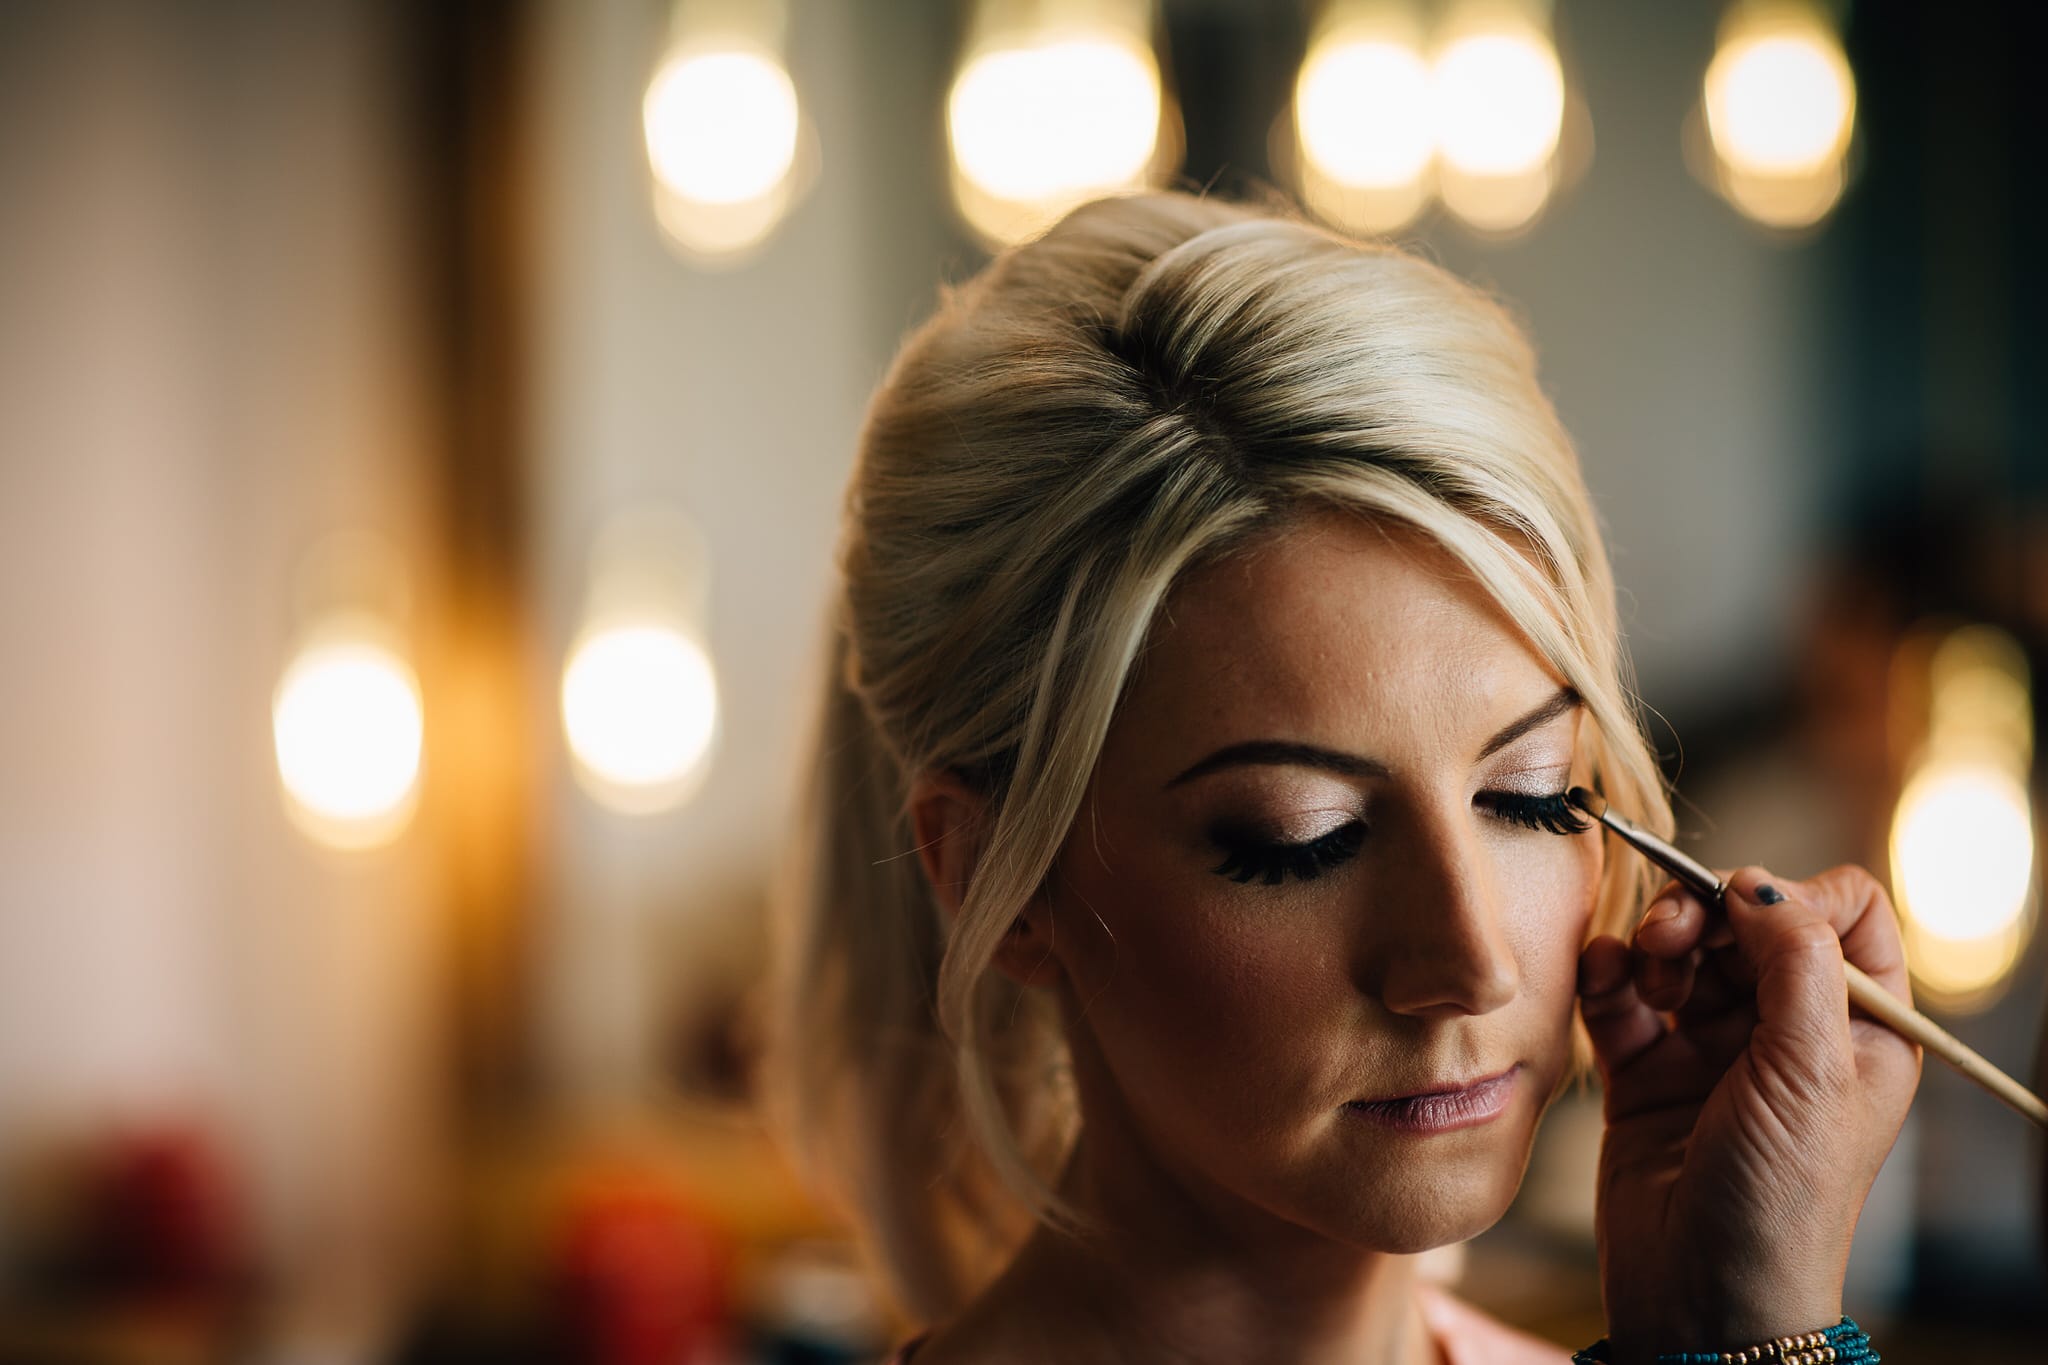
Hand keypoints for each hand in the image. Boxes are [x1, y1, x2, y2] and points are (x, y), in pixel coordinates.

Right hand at [1575, 866, 1920, 1364]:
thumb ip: (1794, 960)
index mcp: (1860, 1028)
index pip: (1843, 912)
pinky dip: (1605, 974)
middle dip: (1703, 914)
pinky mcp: (1646, 1071)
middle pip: (1746, 921)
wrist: (1702, 1294)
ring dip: (1653, 944)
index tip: (1744, 912)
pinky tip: (1599, 980)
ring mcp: (1714, 1049)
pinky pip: (1622, 994)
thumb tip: (1756, 883)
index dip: (1791, 896)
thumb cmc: (1782, 1201)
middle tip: (1672, 938)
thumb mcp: (1811, 1071)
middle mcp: (1789, 1031)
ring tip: (1644, 977)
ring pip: (1682, 950)